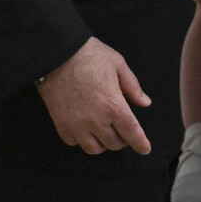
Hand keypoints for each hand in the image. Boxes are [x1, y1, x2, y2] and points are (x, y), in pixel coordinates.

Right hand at [36, 37, 151, 154]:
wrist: (56, 53)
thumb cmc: (88, 54)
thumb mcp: (117, 64)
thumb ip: (133, 86)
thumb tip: (144, 102)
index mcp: (113, 105)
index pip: (132, 133)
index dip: (141, 144)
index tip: (145, 148)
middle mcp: (96, 120)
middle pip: (114, 144)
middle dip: (122, 140)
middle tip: (121, 129)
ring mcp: (76, 124)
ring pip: (94, 149)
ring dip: (102, 143)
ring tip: (103, 131)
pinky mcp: (61, 124)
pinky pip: (74, 142)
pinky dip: (81, 138)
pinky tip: (84, 127)